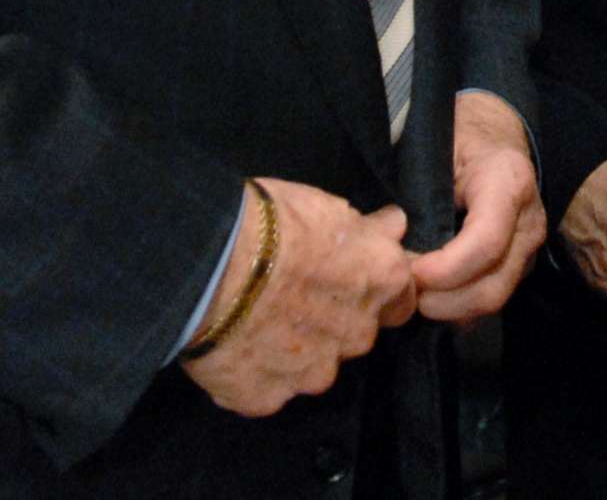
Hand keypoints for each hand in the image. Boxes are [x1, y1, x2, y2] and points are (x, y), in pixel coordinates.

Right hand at [182, 180, 417, 415]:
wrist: (206, 264)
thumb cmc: (270, 222)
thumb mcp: (327, 207)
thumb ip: (368, 230)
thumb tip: (395, 228)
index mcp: (382, 282)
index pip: (400, 299)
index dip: (373, 291)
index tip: (345, 281)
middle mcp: (358, 335)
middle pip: (355, 335)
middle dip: (332, 322)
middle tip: (291, 297)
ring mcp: (313, 373)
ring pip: (312, 368)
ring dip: (294, 352)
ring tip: (253, 322)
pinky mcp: (268, 398)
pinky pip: (267, 389)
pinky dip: (254, 374)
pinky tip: (230, 346)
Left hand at [410, 90, 545, 321]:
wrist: (495, 135)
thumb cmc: (458, 138)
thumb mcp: (436, 150)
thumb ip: (419, 192)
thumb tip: (388, 236)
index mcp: (508, 182)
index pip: (486, 241)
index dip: (447, 268)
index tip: (411, 272)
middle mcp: (529, 221)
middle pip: (494, 285)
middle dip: (444, 301)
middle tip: (404, 291)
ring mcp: (529, 247)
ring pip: (495, 299)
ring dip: (450, 309)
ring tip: (414, 294)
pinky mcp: (521, 265)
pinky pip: (492, 300)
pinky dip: (460, 310)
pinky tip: (432, 296)